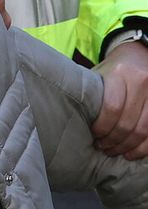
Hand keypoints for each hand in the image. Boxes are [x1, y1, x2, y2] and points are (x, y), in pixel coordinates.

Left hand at [94, 39, 147, 157]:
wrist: (138, 55)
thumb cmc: (112, 70)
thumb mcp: (99, 74)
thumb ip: (91, 94)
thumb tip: (68, 119)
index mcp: (120, 73)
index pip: (112, 107)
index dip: (102, 126)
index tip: (93, 135)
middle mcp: (141, 82)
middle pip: (127, 122)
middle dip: (113, 140)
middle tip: (102, 147)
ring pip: (144, 129)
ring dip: (127, 146)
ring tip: (115, 151)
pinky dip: (143, 146)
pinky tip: (132, 153)